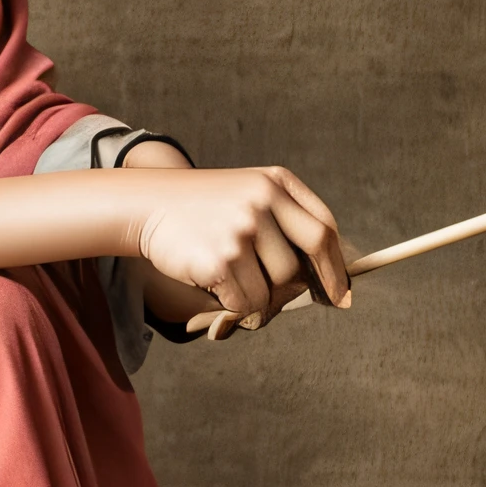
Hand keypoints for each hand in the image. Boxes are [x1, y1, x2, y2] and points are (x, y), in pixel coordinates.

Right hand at [130, 167, 349, 325]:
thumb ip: (283, 221)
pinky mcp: (220, 259)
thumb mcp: (247, 193)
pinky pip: (246, 302)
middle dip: (293, 290)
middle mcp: (262, 202)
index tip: (340, 293)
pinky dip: (234, 304)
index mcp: (276, 182)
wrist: (145, 204)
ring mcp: (241, 231)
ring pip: (274, 290)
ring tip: (232, 280)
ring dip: (257, 297)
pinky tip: (213, 282)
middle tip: (281, 299)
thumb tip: (323, 277)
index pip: (323, 231)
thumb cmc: (201, 207)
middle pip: (299, 267)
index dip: (335, 268)